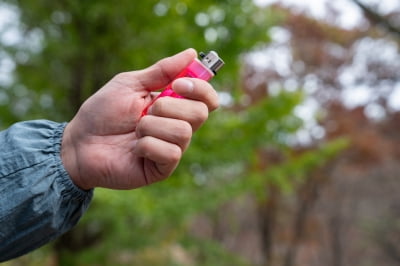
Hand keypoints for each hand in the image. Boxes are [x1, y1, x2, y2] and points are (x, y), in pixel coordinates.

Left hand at [61, 48, 218, 189]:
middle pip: (200, 113)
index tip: (178, 83)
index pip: (207, 98)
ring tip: (135, 130)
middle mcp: (178, 127)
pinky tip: (134, 148)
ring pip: (184, 132)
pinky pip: (171, 153)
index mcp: (174, 106)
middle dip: (169, 106)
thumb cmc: (102, 112)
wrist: (79, 142)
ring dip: (152, 126)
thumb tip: (192, 54)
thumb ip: (162, 71)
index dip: (200, 88)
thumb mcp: (130, 84)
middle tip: (146, 110)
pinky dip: (147, 145)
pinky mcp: (162, 168)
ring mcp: (171, 148)